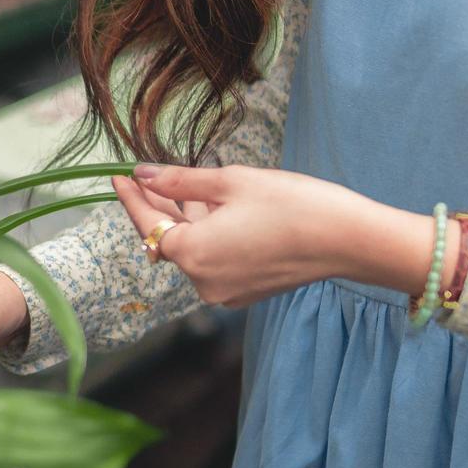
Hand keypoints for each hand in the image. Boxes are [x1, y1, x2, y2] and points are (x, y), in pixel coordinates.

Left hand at [113, 164, 458, 306]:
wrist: (349, 239)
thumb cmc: (293, 205)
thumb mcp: (230, 183)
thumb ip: (179, 182)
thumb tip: (143, 175)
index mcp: (193, 254)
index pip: (147, 223)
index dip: (131, 197)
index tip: (118, 175)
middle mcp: (201, 281)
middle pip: (168, 239)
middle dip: (160, 208)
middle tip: (150, 176)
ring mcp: (223, 292)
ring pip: (192, 250)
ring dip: (187, 222)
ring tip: (190, 188)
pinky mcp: (243, 293)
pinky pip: (213, 261)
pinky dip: (209, 237)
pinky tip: (216, 211)